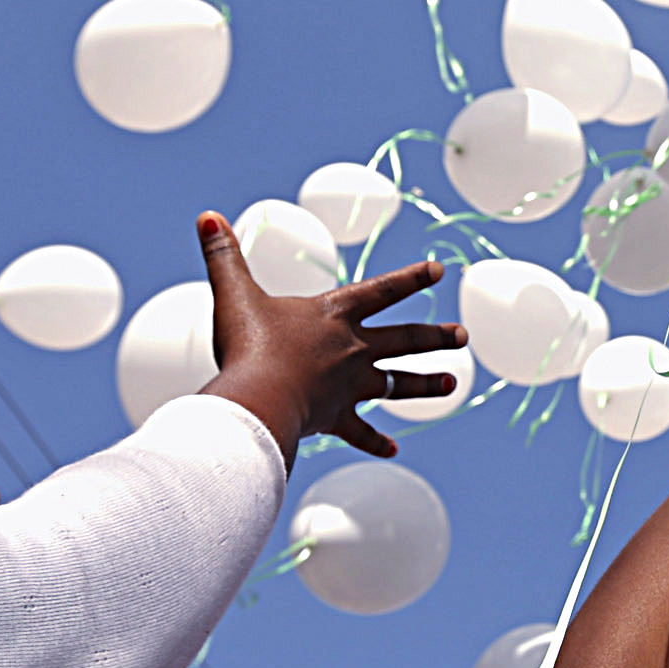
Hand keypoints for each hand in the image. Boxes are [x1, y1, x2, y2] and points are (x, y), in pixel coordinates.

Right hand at [196, 222, 461, 465]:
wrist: (260, 399)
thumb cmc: (249, 345)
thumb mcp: (235, 293)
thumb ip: (224, 256)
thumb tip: (206, 217)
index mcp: (335, 315)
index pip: (382, 290)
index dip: (411, 278)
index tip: (440, 271)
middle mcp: (352, 349)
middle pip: (404, 339)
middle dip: (436, 337)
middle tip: (463, 336)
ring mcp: (349, 386)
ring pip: (397, 384)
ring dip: (426, 385)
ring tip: (453, 385)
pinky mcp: (336, 418)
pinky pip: (361, 432)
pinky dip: (376, 442)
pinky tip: (393, 450)